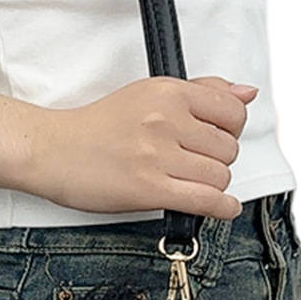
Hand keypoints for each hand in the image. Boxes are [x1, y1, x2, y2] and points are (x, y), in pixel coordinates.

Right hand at [29, 75, 257, 219]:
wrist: (52, 150)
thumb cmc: (98, 126)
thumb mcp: (149, 93)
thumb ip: (202, 91)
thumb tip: (247, 92)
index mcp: (167, 91)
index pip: (232, 111)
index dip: (231, 129)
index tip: (217, 137)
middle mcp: (165, 120)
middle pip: (228, 148)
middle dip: (217, 159)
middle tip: (193, 162)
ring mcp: (157, 155)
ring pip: (219, 176)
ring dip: (211, 184)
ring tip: (188, 181)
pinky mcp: (149, 189)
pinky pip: (206, 201)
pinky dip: (221, 208)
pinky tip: (221, 207)